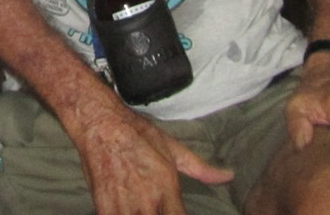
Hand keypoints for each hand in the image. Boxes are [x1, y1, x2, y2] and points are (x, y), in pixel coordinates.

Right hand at [72, 100, 232, 214]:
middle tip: (156, 209)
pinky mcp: (103, 205)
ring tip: (142, 210)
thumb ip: (201, 169)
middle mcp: (147, 200)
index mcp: (167, 188)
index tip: (177, 214)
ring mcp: (124, 205)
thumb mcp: (173, 148)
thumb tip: (229, 176)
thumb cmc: (137, 133)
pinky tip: (125, 211)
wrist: (101, 124)